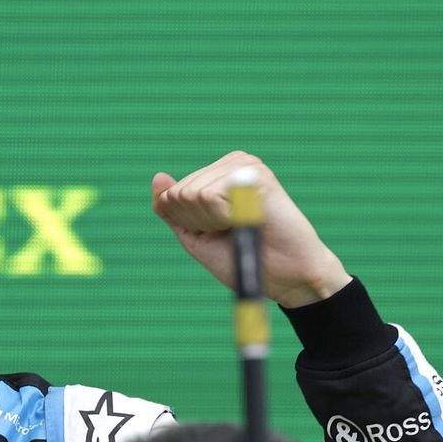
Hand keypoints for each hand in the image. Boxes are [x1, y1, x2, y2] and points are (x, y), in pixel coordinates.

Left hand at [151, 151, 351, 307]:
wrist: (284, 277)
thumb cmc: (242, 257)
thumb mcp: (195, 234)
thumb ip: (172, 209)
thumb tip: (158, 176)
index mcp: (215, 174)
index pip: (171, 195)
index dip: (188, 224)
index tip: (218, 232)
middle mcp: (230, 164)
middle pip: (179, 194)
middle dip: (198, 222)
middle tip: (231, 231)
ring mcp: (243, 166)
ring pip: (192, 195)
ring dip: (212, 222)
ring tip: (241, 226)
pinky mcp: (255, 175)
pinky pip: (211, 197)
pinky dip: (223, 219)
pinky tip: (247, 221)